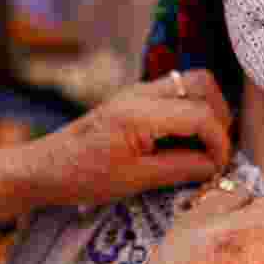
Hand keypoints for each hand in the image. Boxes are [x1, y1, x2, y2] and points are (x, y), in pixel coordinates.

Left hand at [0, 69, 233, 223]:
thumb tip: (215, 167)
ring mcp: (138, 91)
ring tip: (205, 146)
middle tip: (216, 151)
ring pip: (191, 83)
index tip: (219, 168)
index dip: (219, 142)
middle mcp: (142, 93)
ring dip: (207, 110)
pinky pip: (175, 93)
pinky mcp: (135, 98)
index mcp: (140, 113)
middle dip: (219, 116)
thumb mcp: (134, 180)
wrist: (44, 166)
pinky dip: (190, 111)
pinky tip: (185, 141)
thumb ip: (179, 169)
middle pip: (202, 84)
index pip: (200, 115)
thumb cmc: (83, 177)